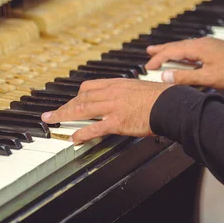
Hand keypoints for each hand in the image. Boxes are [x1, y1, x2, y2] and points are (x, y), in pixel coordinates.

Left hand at [41, 79, 171, 144]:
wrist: (171, 104)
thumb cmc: (162, 97)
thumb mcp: (140, 87)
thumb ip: (127, 92)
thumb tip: (124, 98)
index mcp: (117, 84)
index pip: (89, 87)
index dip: (76, 96)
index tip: (70, 102)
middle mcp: (111, 93)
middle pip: (81, 98)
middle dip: (64, 106)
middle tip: (52, 114)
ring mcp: (113, 107)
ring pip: (82, 110)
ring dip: (64, 116)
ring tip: (52, 122)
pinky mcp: (117, 122)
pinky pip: (94, 127)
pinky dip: (82, 133)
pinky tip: (74, 138)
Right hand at [145, 37, 223, 89]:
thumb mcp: (208, 77)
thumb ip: (185, 77)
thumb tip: (165, 76)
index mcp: (196, 48)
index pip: (170, 52)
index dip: (157, 60)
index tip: (148, 68)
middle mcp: (200, 43)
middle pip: (175, 46)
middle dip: (160, 50)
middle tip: (148, 52)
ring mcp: (207, 45)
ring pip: (183, 47)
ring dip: (171, 51)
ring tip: (161, 53)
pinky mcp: (212, 48)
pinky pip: (192, 49)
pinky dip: (182, 53)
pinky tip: (183, 57)